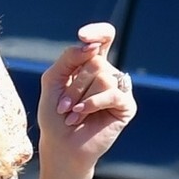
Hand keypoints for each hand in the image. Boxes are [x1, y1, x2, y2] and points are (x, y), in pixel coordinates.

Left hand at [38, 22, 134, 173]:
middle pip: (95, 60)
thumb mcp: (53, 80)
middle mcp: (108, 74)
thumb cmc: (55, 116)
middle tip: (64, 105)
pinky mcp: (126, 105)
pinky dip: (92, 103)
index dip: (98, 32)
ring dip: (80, 97)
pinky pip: (112, 93)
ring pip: (103, 76)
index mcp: (91, 65)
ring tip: (72, 114)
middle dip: (75, 83)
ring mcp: (119, 89)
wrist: (62, 147)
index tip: (83, 36)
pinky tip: (81, 114)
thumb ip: (68, 58)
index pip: (104, 38)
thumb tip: (92, 47)